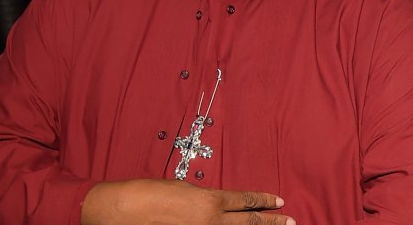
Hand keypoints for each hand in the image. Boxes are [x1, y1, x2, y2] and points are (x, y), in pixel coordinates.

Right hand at [80, 179, 294, 224]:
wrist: (121, 211)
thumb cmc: (147, 194)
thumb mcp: (181, 190)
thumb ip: (201, 200)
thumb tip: (213, 207)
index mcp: (209, 200)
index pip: (244, 200)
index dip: (263, 201)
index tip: (278, 200)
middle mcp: (210, 221)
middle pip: (249, 223)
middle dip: (272, 222)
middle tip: (291, 222)